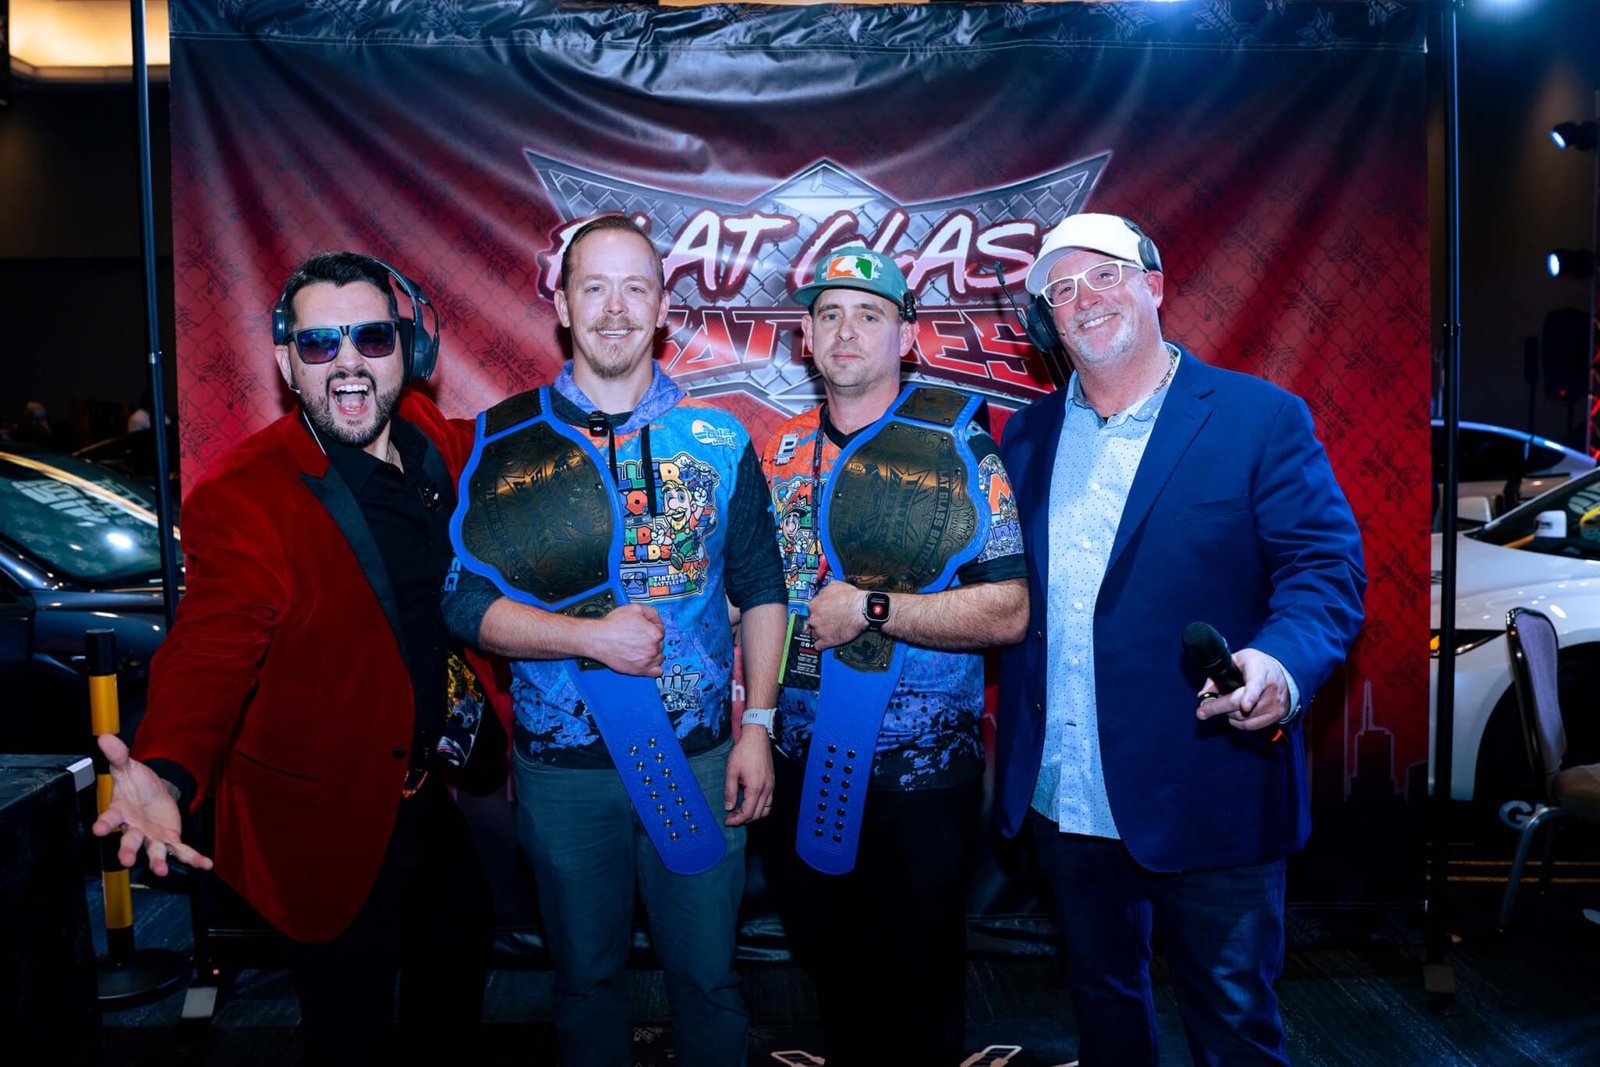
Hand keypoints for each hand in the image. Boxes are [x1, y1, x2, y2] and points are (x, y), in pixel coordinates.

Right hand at [90, 733, 212, 876]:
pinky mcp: (170, 839)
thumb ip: (118, 756)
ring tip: (161, 872)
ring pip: (153, 851)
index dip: (104, 823)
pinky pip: (182, 851)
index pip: (110, 817)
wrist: (154, 791)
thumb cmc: (136, 783)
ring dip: (157, 862)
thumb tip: (105, 737)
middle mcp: (134, 828)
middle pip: (129, 840)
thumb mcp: (128, 767)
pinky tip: (206, 865)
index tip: (98, 829)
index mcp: (120, 811)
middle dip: (127, 850)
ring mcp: (152, 836)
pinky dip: (194, 858)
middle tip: (126, 860)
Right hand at [593, 604, 664, 675]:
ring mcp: (647, 661)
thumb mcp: (635, 608)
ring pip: (658, 657)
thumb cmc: (613, 624)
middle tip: (639, 637)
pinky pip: (656, 672)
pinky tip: (647, 661)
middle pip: (660, 644)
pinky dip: (654, 667)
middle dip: (652, 640)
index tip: (644, 628)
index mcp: (655, 633)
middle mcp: (653, 648)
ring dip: (653, 653)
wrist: (598, 639)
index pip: (661, 630)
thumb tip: (657, 619)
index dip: (652, 627)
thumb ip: (651, 612)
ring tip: (641, 648)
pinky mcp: (639, 671)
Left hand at [723, 725, 773, 826]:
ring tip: (740, 813)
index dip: (737, 820)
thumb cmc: (743, 752)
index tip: (727, 820)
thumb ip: (729, 791)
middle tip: (731, 818)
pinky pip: (769, 802)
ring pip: (766, 810)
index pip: (747, 812)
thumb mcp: (731, 771)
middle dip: (744, 820)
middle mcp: (766, 789)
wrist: (756, 738)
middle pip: (757, 814)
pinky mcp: (772, 782)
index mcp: (755, 787)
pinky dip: (760, 808)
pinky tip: (750, 804)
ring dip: (753, 815)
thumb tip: (728, 807)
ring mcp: (771, 786)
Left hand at [803, 580, 868, 650]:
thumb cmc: (850, 597)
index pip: (811, 610)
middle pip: (812, 622)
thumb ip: (824, 592)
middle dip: (819, 622)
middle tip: (828, 621)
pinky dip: (821, 645)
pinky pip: (819, 646)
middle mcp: (814, 618)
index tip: (823, 613)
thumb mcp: (834, 586)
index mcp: (814, 605)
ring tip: (829, 632)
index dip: (819, 611)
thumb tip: (822, 594)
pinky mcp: (828, 641)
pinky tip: (825, 642)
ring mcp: (820, 630)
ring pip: (814, 634)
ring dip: (820, 633)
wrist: (860, 610)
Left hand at [1195, 647, 1288, 730]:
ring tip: (1226, 705)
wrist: (1280, 672)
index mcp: (1260, 670)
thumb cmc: (1254, 665)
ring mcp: (1275, 703)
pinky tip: (1235, 714)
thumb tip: (1203, 696)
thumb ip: (1217, 677)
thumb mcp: (1235, 661)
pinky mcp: (1277, 715)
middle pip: (1242, 705)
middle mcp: (1271, 688)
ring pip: (1244, 718)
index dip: (1251, 696)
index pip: (1256, 684)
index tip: (1244, 706)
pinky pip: (1251, 726)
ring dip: (1228, 715)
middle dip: (1218, 708)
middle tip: (1202, 712)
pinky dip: (1238, 723)